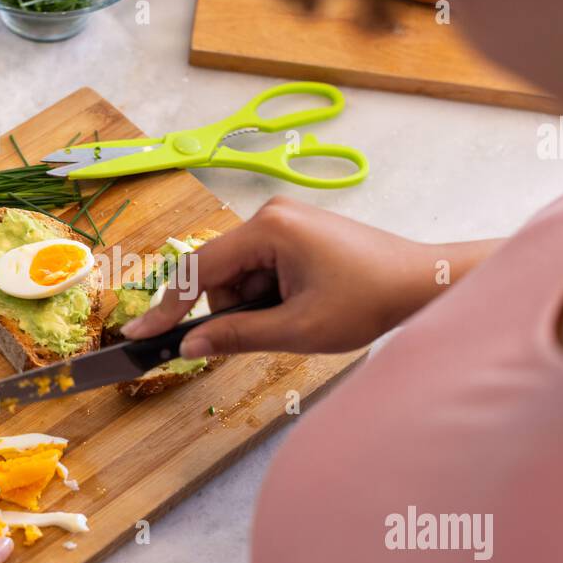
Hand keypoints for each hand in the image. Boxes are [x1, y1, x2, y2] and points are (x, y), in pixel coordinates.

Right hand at [121, 196, 499, 356]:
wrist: (423, 283)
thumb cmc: (369, 300)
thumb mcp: (297, 329)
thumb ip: (236, 336)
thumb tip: (189, 347)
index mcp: (268, 228)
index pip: (198, 269)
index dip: (168, 306)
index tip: (139, 333)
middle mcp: (271, 215)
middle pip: (219, 274)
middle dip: (236, 310)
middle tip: (276, 330)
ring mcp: (285, 221)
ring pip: (241, 277)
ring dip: (257, 306)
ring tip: (300, 318)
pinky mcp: (297, 233)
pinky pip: (262, 271)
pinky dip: (272, 297)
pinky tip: (303, 306)